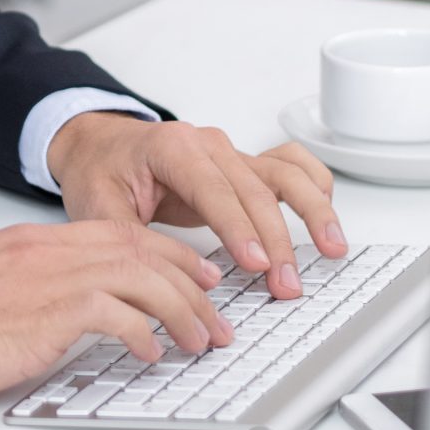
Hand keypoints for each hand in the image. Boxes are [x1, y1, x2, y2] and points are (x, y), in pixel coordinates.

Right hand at [0, 220, 234, 406]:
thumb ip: (26, 291)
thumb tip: (62, 316)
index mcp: (29, 243)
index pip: (119, 234)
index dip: (167, 255)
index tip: (197, 278)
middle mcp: (42, 251)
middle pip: (142, 249)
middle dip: (191, 282)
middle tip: (218, 315)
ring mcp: (42, 279)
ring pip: (140, 276)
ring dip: (183, 309)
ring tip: (203, 341)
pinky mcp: (38, 315)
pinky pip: (114, 314)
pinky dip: (144, 332)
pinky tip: (153, 353)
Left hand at [46, 115, 344, 299]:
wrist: (100, 145)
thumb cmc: (99, 171)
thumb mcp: (96, 207)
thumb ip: (129, 239)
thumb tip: (161, 281)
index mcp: (171, 148)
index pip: (213, 189)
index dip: (238, 228)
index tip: (257, 263)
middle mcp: (208, 145)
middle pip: (255, 189)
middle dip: (277, 240)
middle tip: (286, 284)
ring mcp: (230, 153)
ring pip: (284, 174)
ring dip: (312, 212)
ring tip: (333, 248)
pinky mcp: (243, 166)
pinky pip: (290, 165)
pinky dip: (313, 184)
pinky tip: (327, 210)